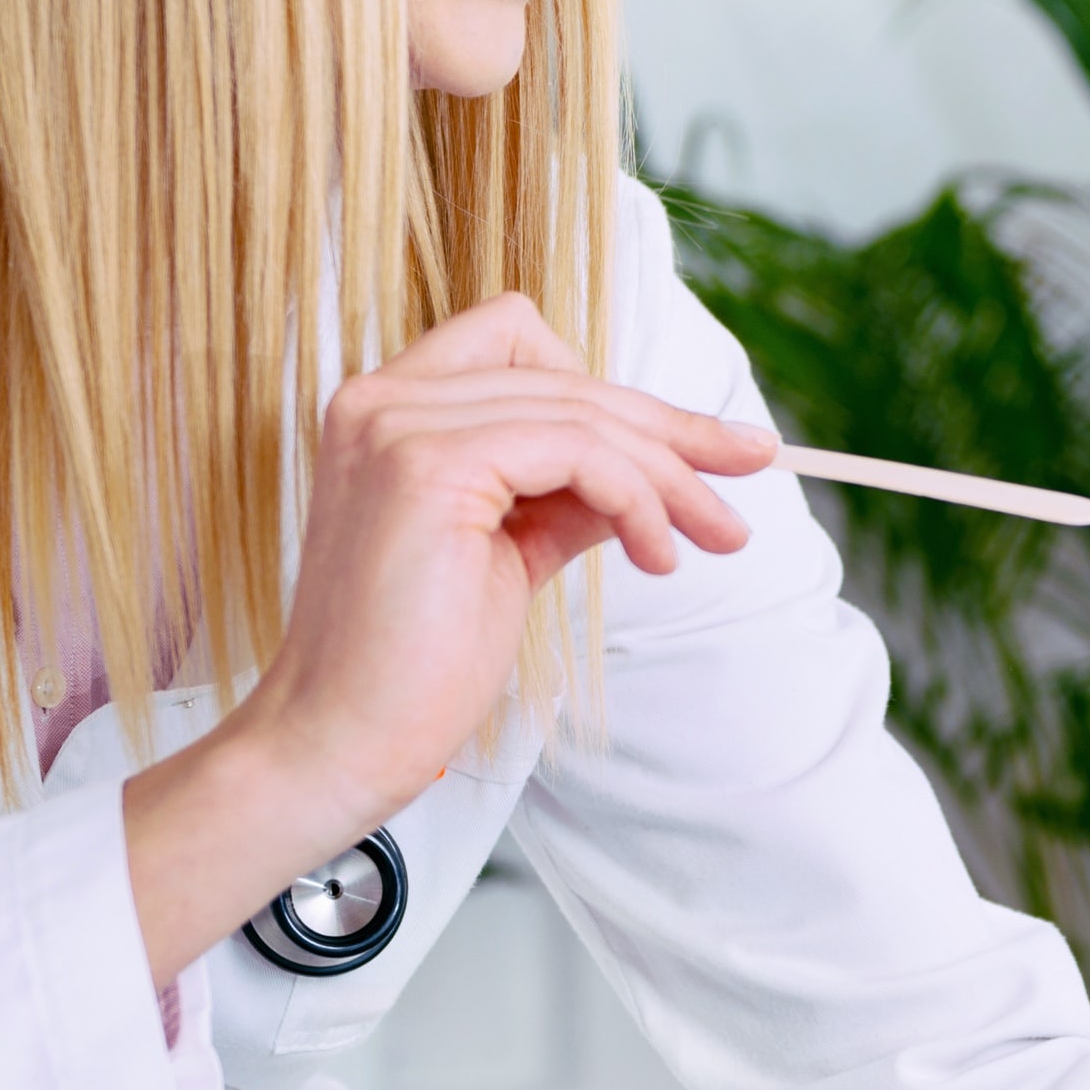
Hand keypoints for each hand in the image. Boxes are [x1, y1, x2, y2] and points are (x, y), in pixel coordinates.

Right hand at [120, 292, 777, 980]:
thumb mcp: (512, 550)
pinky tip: (654, 554)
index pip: (525, 346)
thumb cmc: (416, 663)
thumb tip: (655, 470)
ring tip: (714, 535)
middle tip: (749, 469)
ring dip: (670, 474)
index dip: (615, 391)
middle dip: (673, 429)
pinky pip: (579, 451)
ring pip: (585, 412)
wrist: (340, 743)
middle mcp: (386, 399)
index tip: (696, 444)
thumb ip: (568, 495)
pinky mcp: (429, 465)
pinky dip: (637, 497)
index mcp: (393, 410)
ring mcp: (400, 425)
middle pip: (570, 376)